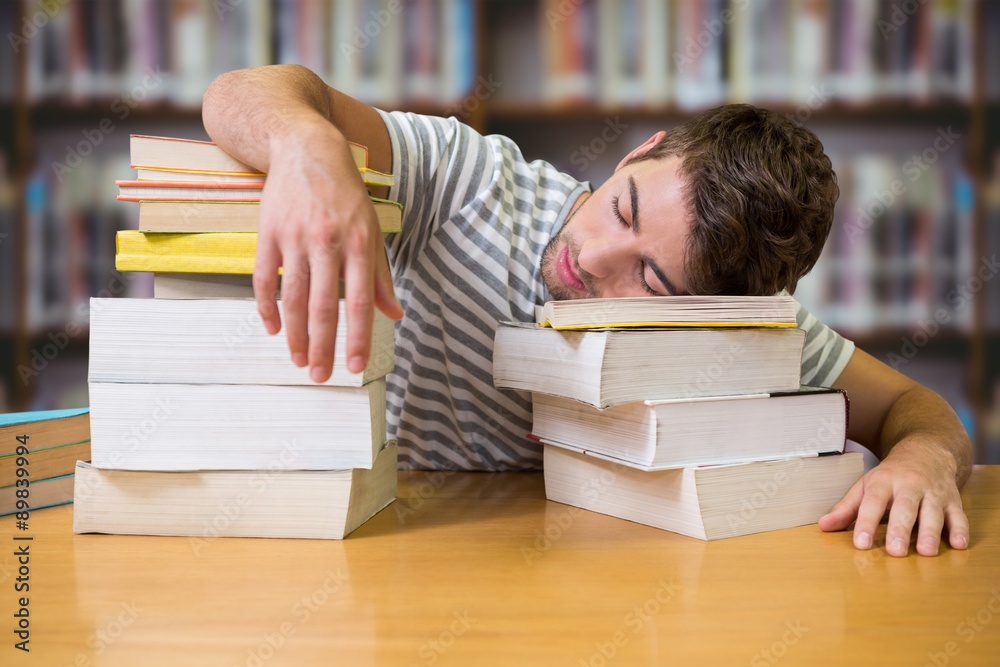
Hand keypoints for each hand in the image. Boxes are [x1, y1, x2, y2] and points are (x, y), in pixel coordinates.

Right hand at [254, 119, 402, 381]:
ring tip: (299, 361)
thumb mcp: (371, 228)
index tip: (355, 367)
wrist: (306, 148)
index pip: (360, 301)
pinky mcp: (268, 233)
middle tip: (320, 376)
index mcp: (359, 243)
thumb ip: (380, 275)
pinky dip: (267, 307)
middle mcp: (327, 242)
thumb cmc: (345, 194)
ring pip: (294, 297)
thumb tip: (394, 314)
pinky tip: (274, 329)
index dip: (358, 337)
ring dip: (295, 335)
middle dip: (322, 346)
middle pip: (324, 306)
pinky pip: (264, 279)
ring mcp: (294, 238)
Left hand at [818, 437, 969, 556]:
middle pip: (905, 507)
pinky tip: (958, 544)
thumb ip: (847, 508)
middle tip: (895, 552)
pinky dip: (960, 529)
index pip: (873, 502)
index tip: (861, 544)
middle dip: (900, 529)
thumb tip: (824, 526)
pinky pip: (958, 515)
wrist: (927, 451)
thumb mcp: (866, 485)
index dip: (866, 523)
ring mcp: (933, 492)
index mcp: (884, 481)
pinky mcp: (953, 500)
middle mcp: (909, 485)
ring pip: (933, 512)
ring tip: (925, 552)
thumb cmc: (891, 475)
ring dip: (930, 532)